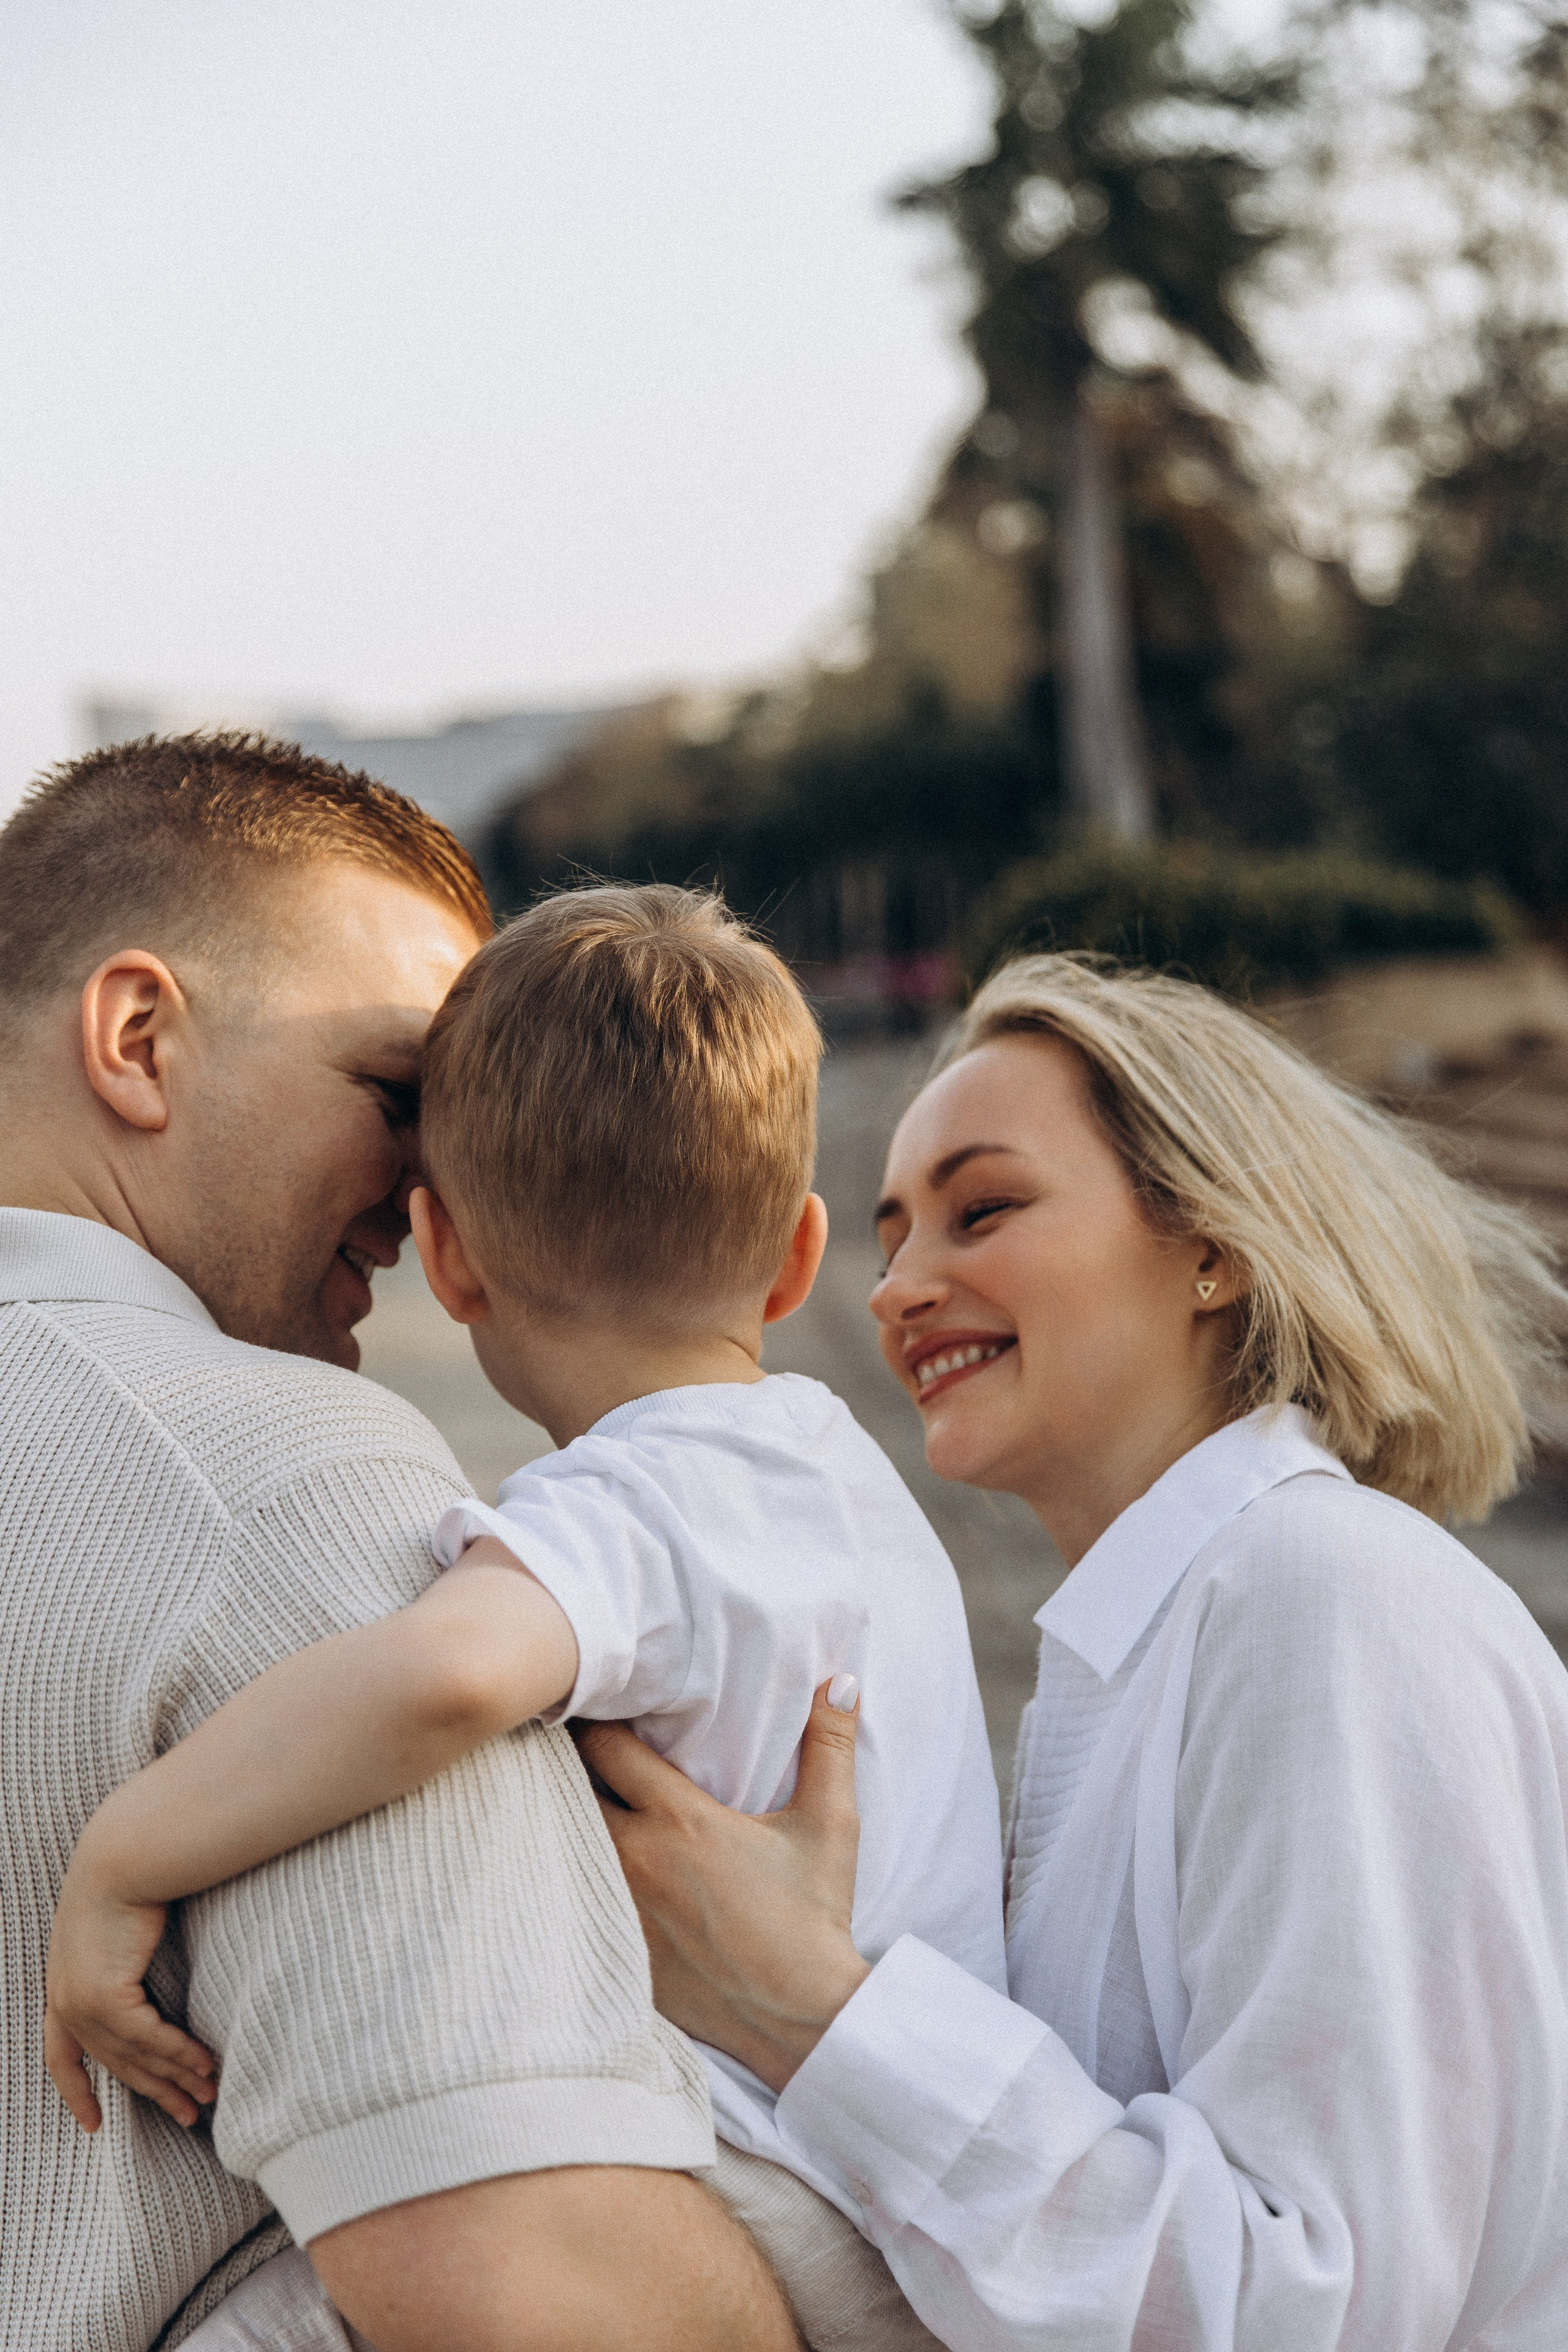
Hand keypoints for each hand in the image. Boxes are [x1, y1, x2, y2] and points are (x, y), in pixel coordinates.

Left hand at [45, 1860, 216, 2133]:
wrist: (125, 1853)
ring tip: (208, 2094)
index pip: (60, 2054)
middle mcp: (65, 2000)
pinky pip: (146, 2037)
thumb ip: (128, 1961)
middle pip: (113, 2062)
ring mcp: (80, 2002)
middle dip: (154, 2090)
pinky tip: (204, 2062)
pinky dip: (177, 2054)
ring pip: (133, 2057)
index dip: (76, 2091)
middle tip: (189, 2112)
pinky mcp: (104, 1997)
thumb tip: (152, 1979)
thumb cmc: (130, 1879)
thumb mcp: (120, 1929)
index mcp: (63, 1986)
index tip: (92, 2124)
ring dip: (175, 2078)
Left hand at [576, 1680, 871, 2092]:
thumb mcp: (829, 1824)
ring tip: (561, 1797)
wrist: (799, 2016)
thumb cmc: (812, 1916)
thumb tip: (842, 1680)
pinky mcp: (615, 1950)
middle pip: (568, 1788)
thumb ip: (829, 1745)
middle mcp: (637, 1857)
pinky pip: (571, 1900)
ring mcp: (619, 1908)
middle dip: (568, 1764)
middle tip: (567, 1744)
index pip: (607, 1746)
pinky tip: (572, 1867)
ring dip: (565, 1817)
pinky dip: (568, 1877)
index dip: (598, 1720)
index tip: (599, 1706)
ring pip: (563, 1842)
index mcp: (681, 1819)